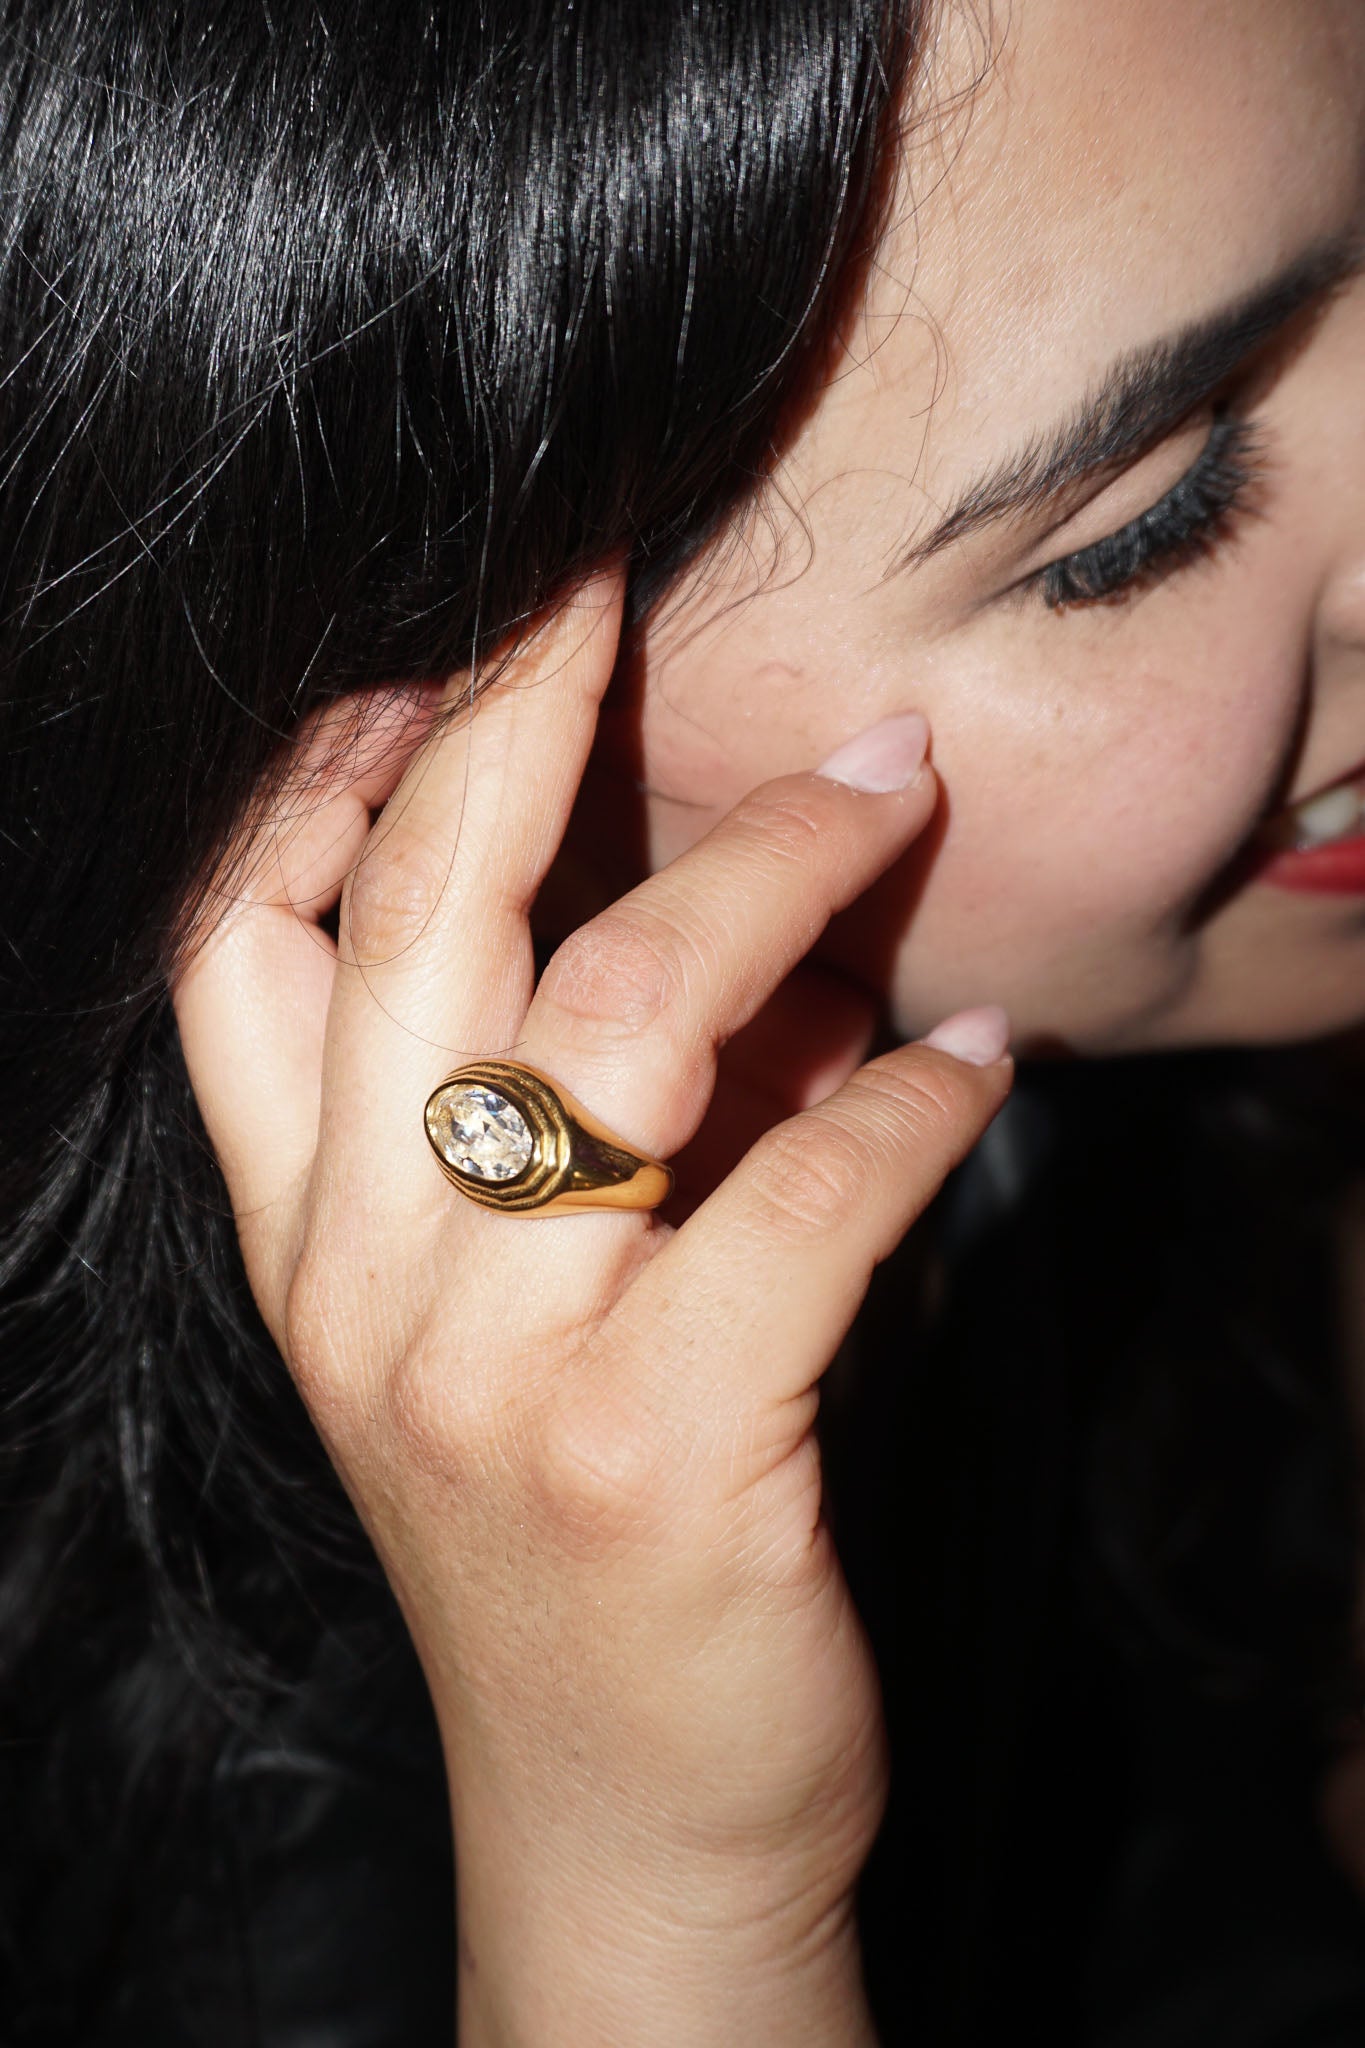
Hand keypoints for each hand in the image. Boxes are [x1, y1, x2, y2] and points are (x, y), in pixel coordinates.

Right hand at [173, 569, 1011, 2044]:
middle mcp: (369, 1285)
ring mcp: (498, 1369)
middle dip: (516, 716)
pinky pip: (803, 1196)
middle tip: (611, 582)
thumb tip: (752, 954)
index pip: (240, 953)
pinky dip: (914, 1102)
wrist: (618, 1828)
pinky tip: (982, 1057)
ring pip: (625, 1017)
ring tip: (897, 785)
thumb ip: (567, 1136)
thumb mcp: (502, 1333)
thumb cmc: (564, 1547)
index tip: (439, 647)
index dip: (321, 777)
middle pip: (424, 919)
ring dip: (781, 869)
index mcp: (307, 1247)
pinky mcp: (659, 1446)